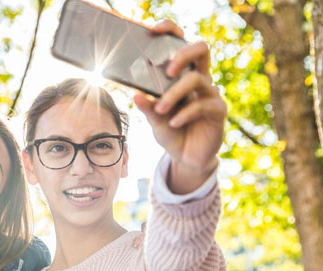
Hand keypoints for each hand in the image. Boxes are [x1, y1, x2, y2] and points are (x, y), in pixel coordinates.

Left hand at [133, 20, 225, 194]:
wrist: (186, 158)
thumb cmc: (171, 132)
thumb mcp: (154, 120)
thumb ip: (146, 107)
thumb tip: (134, 94)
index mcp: (182, 76)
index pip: (181, 44)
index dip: (171, 31)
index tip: (152, 30)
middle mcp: (199, 80)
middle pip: (201, 49)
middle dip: (182, 54)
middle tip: (166, 70)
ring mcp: (210, 94)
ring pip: (196, 79)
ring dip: (174, 93)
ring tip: (160, 109)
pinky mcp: (217, 111)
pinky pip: (202, 105)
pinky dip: (184, 113)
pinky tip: (173, 122)